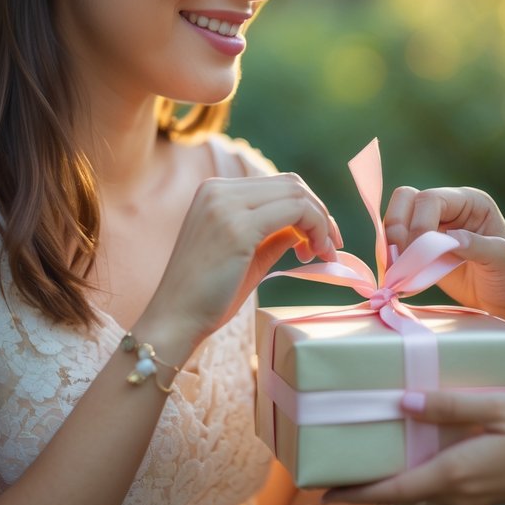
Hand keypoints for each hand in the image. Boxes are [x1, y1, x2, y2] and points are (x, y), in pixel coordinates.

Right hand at [143, 173, 341, 347]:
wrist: (175, 321)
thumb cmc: (209, 295)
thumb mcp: (248, 254)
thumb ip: (276, 233)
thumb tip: (308, 226)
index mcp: (215, 191)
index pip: (278, 184)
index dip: (308, 209)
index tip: (319, 241)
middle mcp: (218, 190)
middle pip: (291, 184)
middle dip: (320, 214)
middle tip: (329, 248)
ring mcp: (226, 205)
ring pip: (297, 195)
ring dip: (320, 223)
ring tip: (321, 255)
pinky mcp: (238, 227)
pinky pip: (296, 212)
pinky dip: (315, 229)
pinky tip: (311, 256)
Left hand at [321, 390, 504, 504]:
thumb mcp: (499, 408)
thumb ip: (451, 406)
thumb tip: (402, 403)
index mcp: (456, 474)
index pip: (393, 489)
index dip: (356, 493)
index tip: (322, 492)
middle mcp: (459, 492)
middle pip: (401, 495)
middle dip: (367, 487)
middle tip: (334, 470)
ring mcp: (474, 496)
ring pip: (421, 492)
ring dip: (392, 482)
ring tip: (366, 460)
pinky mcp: (486, 491)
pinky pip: (441, 487)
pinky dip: (418, 475)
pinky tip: (416, 450)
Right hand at [383, 186, 504, 324]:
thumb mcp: (502, 259)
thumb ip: (477, 246)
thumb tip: (449, 239)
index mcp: (470, 202)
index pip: (430, 199)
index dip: (418, 224)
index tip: (418, 256)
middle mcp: (448, 208)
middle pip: (406, 200)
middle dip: (397, 229)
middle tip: (398, 262)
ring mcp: (432, 226)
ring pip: (395, 219)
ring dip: (389, 244)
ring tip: (395, 273)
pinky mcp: (420, 248)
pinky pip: (395, 243)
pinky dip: (390, 258)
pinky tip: (395, 278)